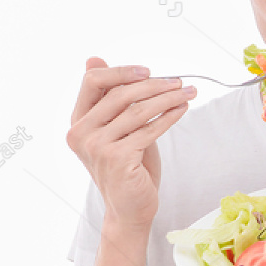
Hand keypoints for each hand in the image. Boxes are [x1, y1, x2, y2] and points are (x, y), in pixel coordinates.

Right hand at [66, 58, 195, 229]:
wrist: (130, 207)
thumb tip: (93, 57)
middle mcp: (81, 133)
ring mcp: (97, 147)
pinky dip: (169, 117)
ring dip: (168, 99)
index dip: (121, 71)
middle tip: (180, 82)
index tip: (149, 72)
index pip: (93, 81)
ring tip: (188, 93)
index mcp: (77, 121)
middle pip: (120, 94)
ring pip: (138, 111)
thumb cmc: (127, 166)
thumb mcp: (117, 127)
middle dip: (155, 85)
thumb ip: (108, 97)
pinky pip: (149, 130)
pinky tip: (182, 109)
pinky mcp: (117, 159)